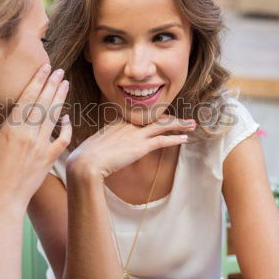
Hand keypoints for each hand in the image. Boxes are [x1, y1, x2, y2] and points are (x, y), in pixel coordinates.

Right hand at [0, 64, 71, 208]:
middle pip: (43, 103)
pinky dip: (66, 126)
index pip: (28, 98)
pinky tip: (67, 117)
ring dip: (60, 98)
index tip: (44, 68)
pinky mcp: (49, 158)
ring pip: (54, 117)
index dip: (37, 81)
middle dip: (51, 84)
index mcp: (11, 128)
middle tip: (58, 70)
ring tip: (64, 83)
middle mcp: (28, 134)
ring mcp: (41, 146)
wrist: (4, 197)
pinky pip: (62, 138)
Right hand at [66, 114, 195, 179]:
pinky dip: (175, 138)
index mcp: (118, 122)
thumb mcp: (96, 144)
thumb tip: (106, 149)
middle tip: (184, 119)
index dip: (156, 117)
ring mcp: (135, 134)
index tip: (164, 118)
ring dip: (180, 124)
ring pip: (163, 125)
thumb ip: (106, 143)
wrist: (86, 162)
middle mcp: (129, 124)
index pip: (142, 116)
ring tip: (192, 124)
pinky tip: (185, 138)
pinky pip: (162, 140)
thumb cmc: (87, 157)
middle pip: (155, 117)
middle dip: (171, 118)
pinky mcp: (140, 146)